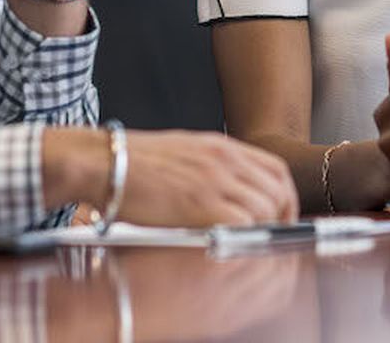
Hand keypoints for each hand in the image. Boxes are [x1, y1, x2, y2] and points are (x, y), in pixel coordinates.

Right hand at [45, 127, 296, 226]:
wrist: (105, 162)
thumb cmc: (133, 162)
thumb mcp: (183, 152)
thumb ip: (211, 167)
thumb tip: (229, 190)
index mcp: (221, 146)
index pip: (275, 169)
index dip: (285, 196)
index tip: (280, 215)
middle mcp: (224, 160)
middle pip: (278, 190)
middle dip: (281, 217)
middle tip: (270, 236)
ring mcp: (215, 181)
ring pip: (265, 209)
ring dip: (261, 229)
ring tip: (247, 243)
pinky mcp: (201, 205)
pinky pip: (242, 224)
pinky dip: (243, 237)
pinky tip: (229, 244)